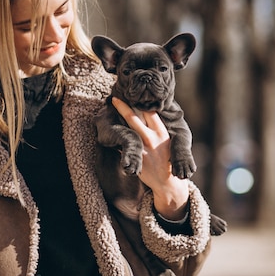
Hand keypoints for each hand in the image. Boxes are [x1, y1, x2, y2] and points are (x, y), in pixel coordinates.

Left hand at [112, 97, 188, 219]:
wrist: (167, 181)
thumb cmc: (166, 158)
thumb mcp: (166, 141)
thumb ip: (156, 129)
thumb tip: (146, 115)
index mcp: (162, 132)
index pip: (150, 112)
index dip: (140, 102)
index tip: (131, 94)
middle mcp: (152, 138)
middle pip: (134, 117)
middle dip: (123, 106)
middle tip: (114, 97)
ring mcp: (143, 148)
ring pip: (127, 130)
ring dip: (117, 120)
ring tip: (108, 112)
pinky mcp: (136, 158)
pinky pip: (123, 146)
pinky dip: (117, 138)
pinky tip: (107, 133)